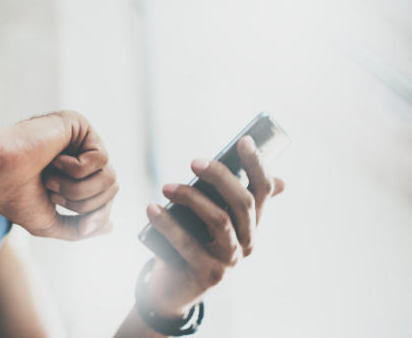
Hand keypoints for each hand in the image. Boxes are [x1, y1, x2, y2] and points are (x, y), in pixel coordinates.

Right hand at [0, 111, 118, 240]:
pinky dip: (75, 169)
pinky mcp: (79, 125)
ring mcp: (79, 139)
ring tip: (51, 179)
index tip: (62, 210)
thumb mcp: (49, 222)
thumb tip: (109, 226)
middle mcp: (79, 155)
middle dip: (82, 202)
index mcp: (73, 175)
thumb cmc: (14, 195)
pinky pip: (100, 158)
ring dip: (77, 188)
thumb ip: (79, 228)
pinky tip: (53, 160)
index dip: (93, 213)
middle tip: (51, 192)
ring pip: (109, 176)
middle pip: (112, 188)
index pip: (105, 197)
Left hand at [141, 136, 285, 316]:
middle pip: (242, 203)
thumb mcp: (212, 220)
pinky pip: (187, 244)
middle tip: (193, 162)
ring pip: (219, 221)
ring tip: (165, 186)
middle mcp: (247, 242)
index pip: (263, 191)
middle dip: (219, 177)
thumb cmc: (193, 243)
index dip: (257, 165)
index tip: (244, 141)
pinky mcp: (207, 274)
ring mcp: (230, 260)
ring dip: (191, 198)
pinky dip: (167, 224)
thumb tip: (276, 180)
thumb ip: (230, 199)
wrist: (174, 287)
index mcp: (251, 224)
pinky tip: (151, 209)